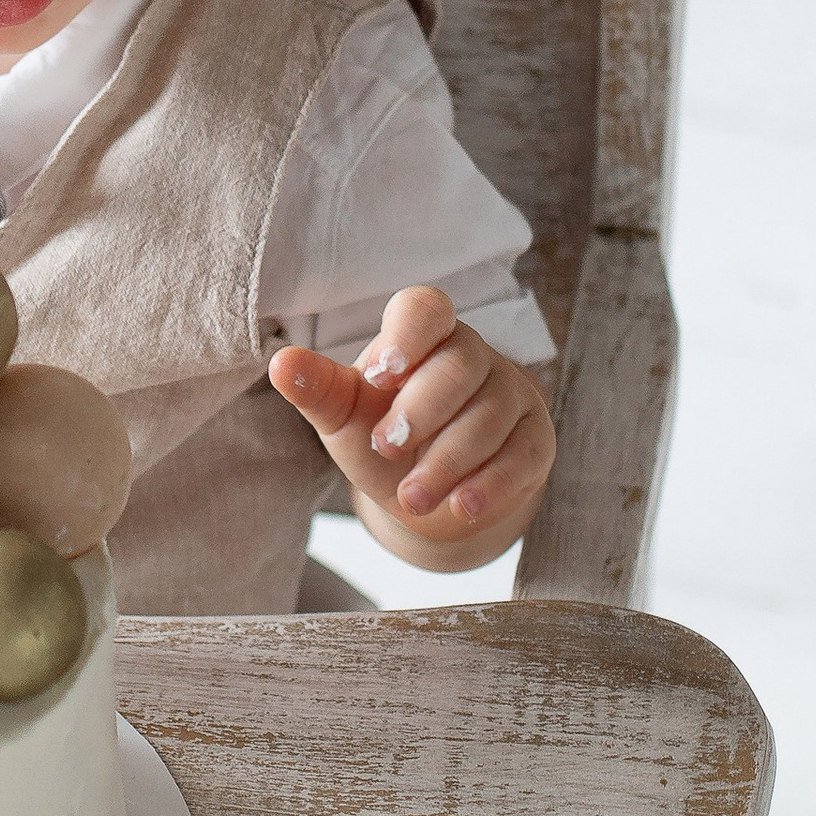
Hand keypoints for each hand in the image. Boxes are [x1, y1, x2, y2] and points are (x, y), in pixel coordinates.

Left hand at [267, 282, 554, 569]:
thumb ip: (317, 388)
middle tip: (385, 448)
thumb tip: (280, 365)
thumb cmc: (382, 433)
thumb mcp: (344, 412)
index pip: (427, 308)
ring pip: (490, 417)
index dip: (409, 334)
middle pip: (461, 366)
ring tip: (410, 498)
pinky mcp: (535, 441)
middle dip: (422, 410)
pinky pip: (521, 457)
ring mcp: (510, 396)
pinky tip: (460, 506)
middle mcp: (473, 355)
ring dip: (447, 461)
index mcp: (424, 332)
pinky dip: (489, 485)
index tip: (379, 373)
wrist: (431, 489)